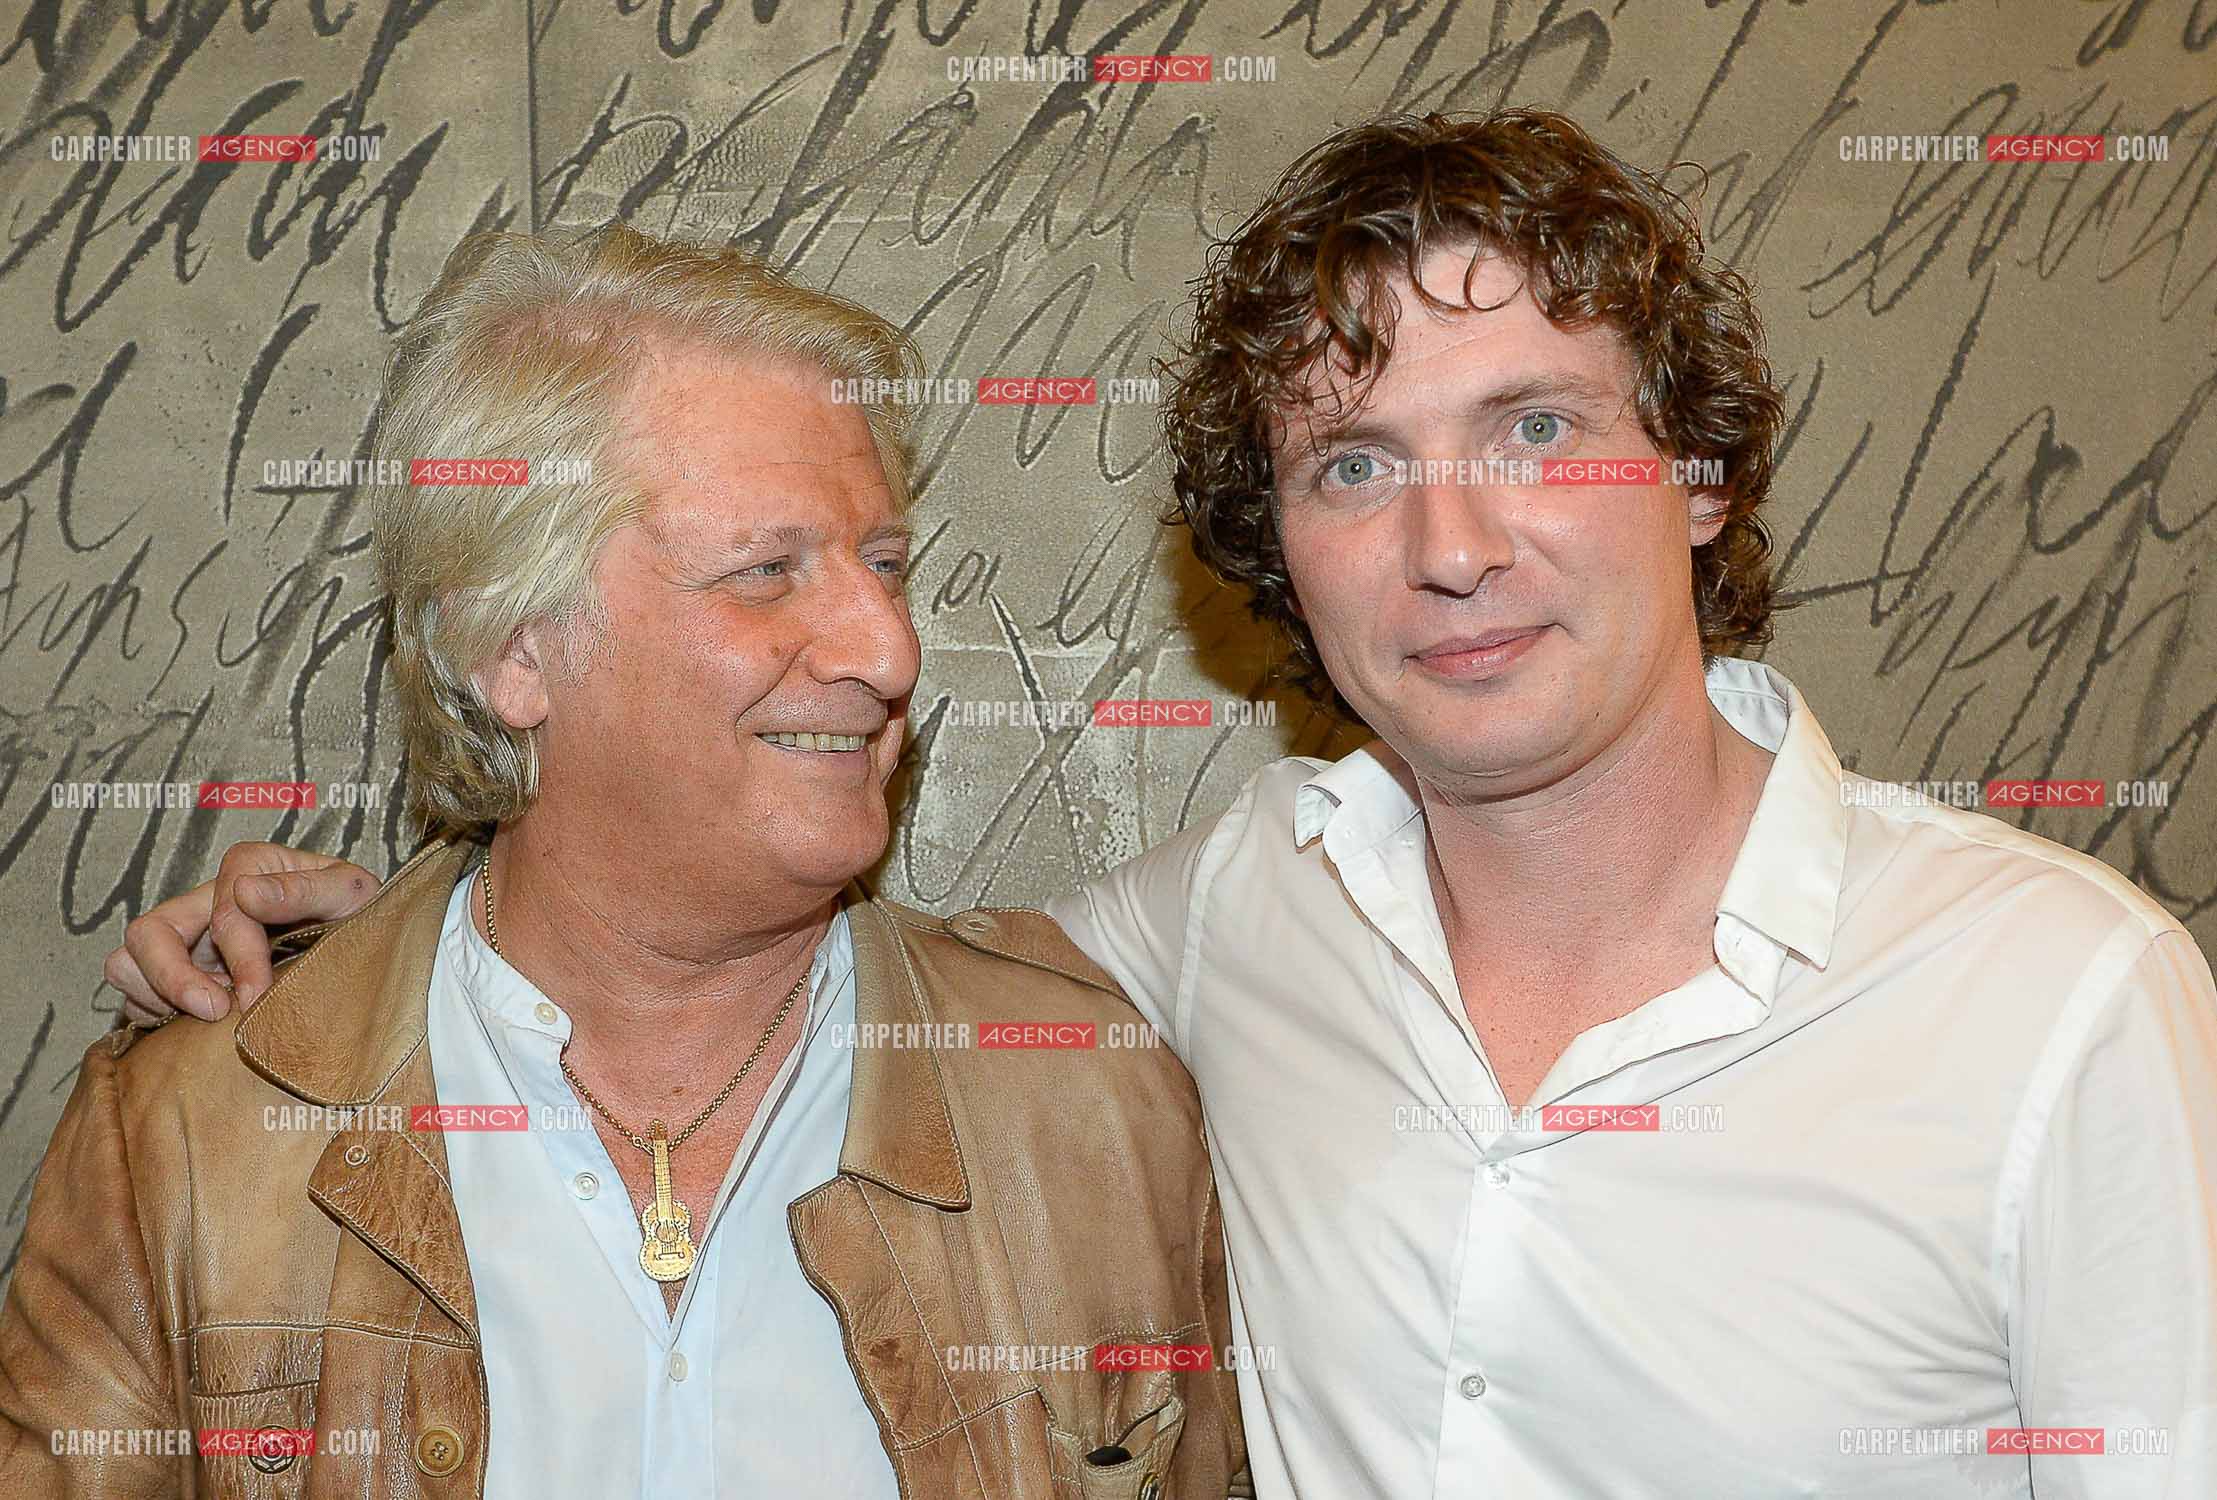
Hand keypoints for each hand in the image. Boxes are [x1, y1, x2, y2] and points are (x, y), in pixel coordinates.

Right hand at [103, 842, 380, 1022]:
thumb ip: (307, 889)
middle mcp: (206, 901)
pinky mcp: (179, 976)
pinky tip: (200, 1028)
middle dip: (172, 978)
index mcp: (249, 868)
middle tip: (216, 1012)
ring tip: (210, 1017)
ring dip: (158, 997)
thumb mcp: (351, 893)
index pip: (223, 911)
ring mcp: (187, 940)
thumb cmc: (357, 913)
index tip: (258, 994)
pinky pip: (133, 997)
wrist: (362, 946)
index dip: (240, 956)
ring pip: (126, 964)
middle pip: (147, 932)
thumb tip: (245, 893)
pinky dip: (154, 1016)